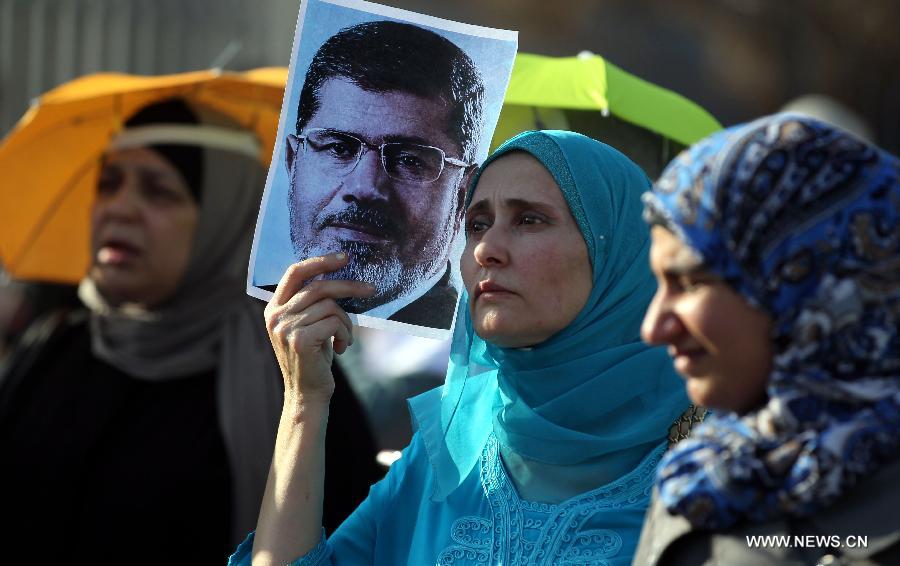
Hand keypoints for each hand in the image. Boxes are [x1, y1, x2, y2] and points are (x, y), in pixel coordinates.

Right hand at [264, 253, 374, 406]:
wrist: (307, 393)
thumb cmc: (313, 358)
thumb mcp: (308, 325)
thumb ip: (313, 303)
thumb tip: (342, 277)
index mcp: (274, 308)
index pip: (294, 272)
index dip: (319, 261)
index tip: (343, 257)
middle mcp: (276, 316)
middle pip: (318, 287)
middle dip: (348, 286)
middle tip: (370, 289)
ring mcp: (286, 328)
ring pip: (330, 307)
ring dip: (346, 322)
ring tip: (345, 338)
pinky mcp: (300, 340)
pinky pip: (335, 323)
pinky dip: (345, 334)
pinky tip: (342, 348)